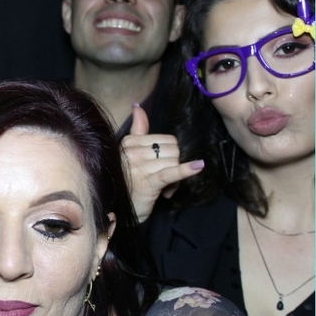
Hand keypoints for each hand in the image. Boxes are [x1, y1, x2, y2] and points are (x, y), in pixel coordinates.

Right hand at [120, 105, 203, 224]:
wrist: (117, 210)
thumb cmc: (127, 181)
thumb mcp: (129, 152)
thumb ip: (137, 129)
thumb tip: (137, 106)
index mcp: (129, 142)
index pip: (166, 140)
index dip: (168, 155)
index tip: (159, 168)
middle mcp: (133, 152)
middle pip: (173, 150)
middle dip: (174, 165)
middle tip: (164, 180)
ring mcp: (141, 167)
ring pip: (174, 162)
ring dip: (175, 178)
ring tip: (164, 189)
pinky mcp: (150, 182)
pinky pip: (172, 172)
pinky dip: (186, 170)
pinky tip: (198, 166)